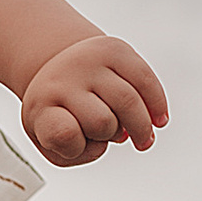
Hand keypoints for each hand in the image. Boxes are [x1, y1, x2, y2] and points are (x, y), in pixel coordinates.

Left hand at [20, 33, 167, 164]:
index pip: (64, 134)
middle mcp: (63, 79)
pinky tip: (159, 120)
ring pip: (127, 101)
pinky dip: (156, 103)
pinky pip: (144, 78)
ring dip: (140, 127)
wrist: (55, 69)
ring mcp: (89, 61)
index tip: (75, 143)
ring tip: (143, 140)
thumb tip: (124, 134)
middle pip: (102, 122)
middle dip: (113, 136)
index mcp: (42, 105)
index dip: (75, 148)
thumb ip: (77, 151)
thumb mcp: (50, 141)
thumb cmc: (57, 115)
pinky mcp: (114, 49)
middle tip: (116, 139)